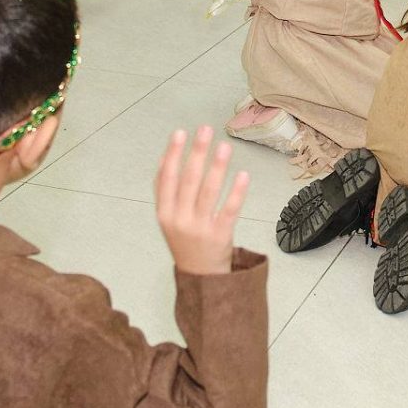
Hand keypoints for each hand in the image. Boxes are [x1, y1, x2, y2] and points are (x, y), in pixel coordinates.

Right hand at [154, 127, 247, 275]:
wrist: (200, 277)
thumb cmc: (185, 240)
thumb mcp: (168, 218)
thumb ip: (166, 191)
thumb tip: (166, 156)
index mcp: (164, 213)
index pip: (166, 178)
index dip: (172, 154)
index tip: (179, 133)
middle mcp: (179, 220)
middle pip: (188, 180)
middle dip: (196, 153)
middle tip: (206, 130)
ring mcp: (200, 228)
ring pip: (209, 192)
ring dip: (217, 167)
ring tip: (225, 146)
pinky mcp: (220, 236)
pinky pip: (229, 210)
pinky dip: (236, 192)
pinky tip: (243, 175)